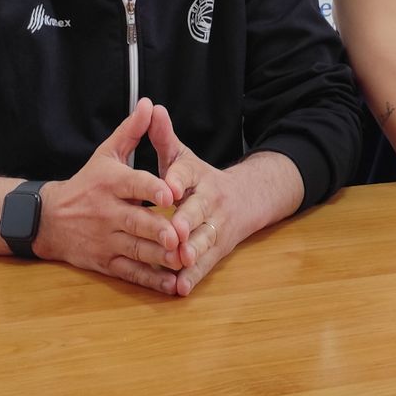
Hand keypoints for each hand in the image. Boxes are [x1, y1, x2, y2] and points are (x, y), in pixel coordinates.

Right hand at [35, 98, 183, 294]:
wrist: (49, 219)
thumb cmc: (86, 184)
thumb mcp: (105, 154)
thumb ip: (130, 131)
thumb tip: (148, 104)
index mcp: (110, 184)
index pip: (132, 184)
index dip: (151, 189)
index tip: (170, 193)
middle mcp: (107, 213)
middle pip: (136, 222)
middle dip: (157, 230)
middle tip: (178, 235)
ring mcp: (106, 240)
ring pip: (136, 250)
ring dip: (159, 257)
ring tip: (182, 259)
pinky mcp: (106, 262)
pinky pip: (131, 273)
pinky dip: (151, 280)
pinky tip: (172, 283)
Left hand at [146, 104, 253, 296]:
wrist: (245, 200)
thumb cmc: (199, 179)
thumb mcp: (183, 156)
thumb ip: (164, 137)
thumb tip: (151, 107)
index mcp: (198, 176)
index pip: (186, 174)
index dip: (177, 180)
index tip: (168, 186)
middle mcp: (210, 202)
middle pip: (198, 212)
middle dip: (187, 221)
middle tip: (175, 231)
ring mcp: (215, 227)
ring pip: (204, 240)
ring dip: (192, 252)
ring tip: (179, 261)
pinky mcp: (217, 250)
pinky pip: (205, 264)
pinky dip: (193, 277)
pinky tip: (180, 288)